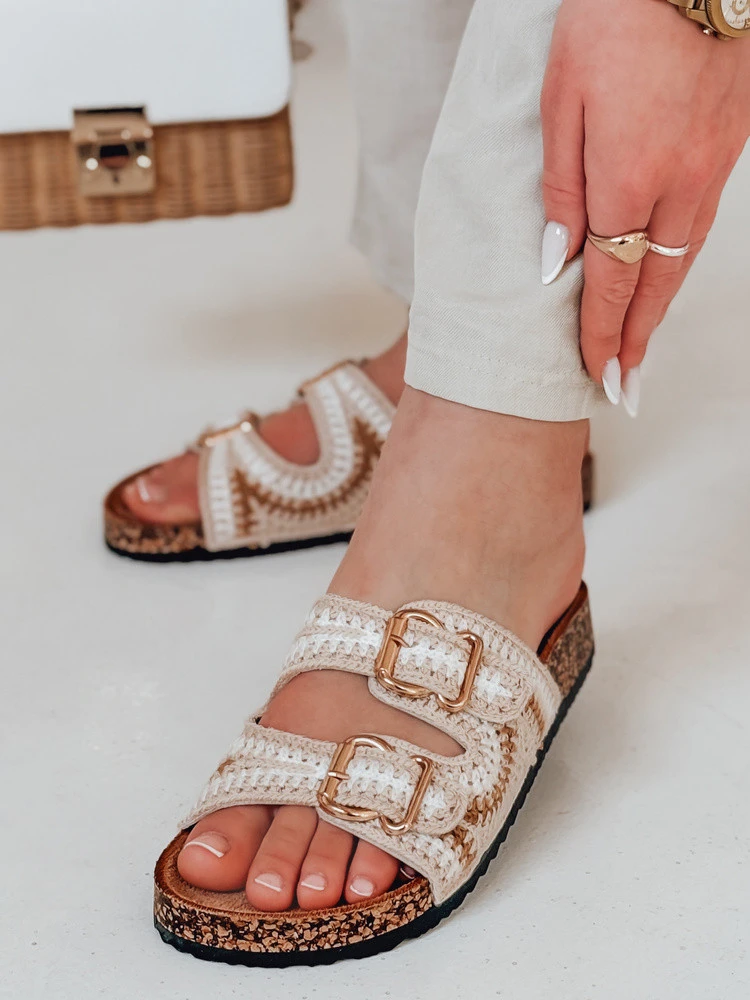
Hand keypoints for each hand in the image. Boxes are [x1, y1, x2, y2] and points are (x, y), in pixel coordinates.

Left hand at [541, 0, 749, 407]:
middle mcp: (678, 183)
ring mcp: (711, 166)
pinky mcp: (730, 146)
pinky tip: (668, 275)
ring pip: (684, 258)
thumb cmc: (613, 15)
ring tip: (641, 344)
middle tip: (625, 384)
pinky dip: (681, 262)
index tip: (597, 373)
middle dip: (636, 340)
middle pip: (655, 284)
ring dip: (661, 308)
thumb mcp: (560, 98)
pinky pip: (702, 223)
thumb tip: (557, 262)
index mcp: (628, 177)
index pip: (612, 282)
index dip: (603, 334)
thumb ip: (560, 187)